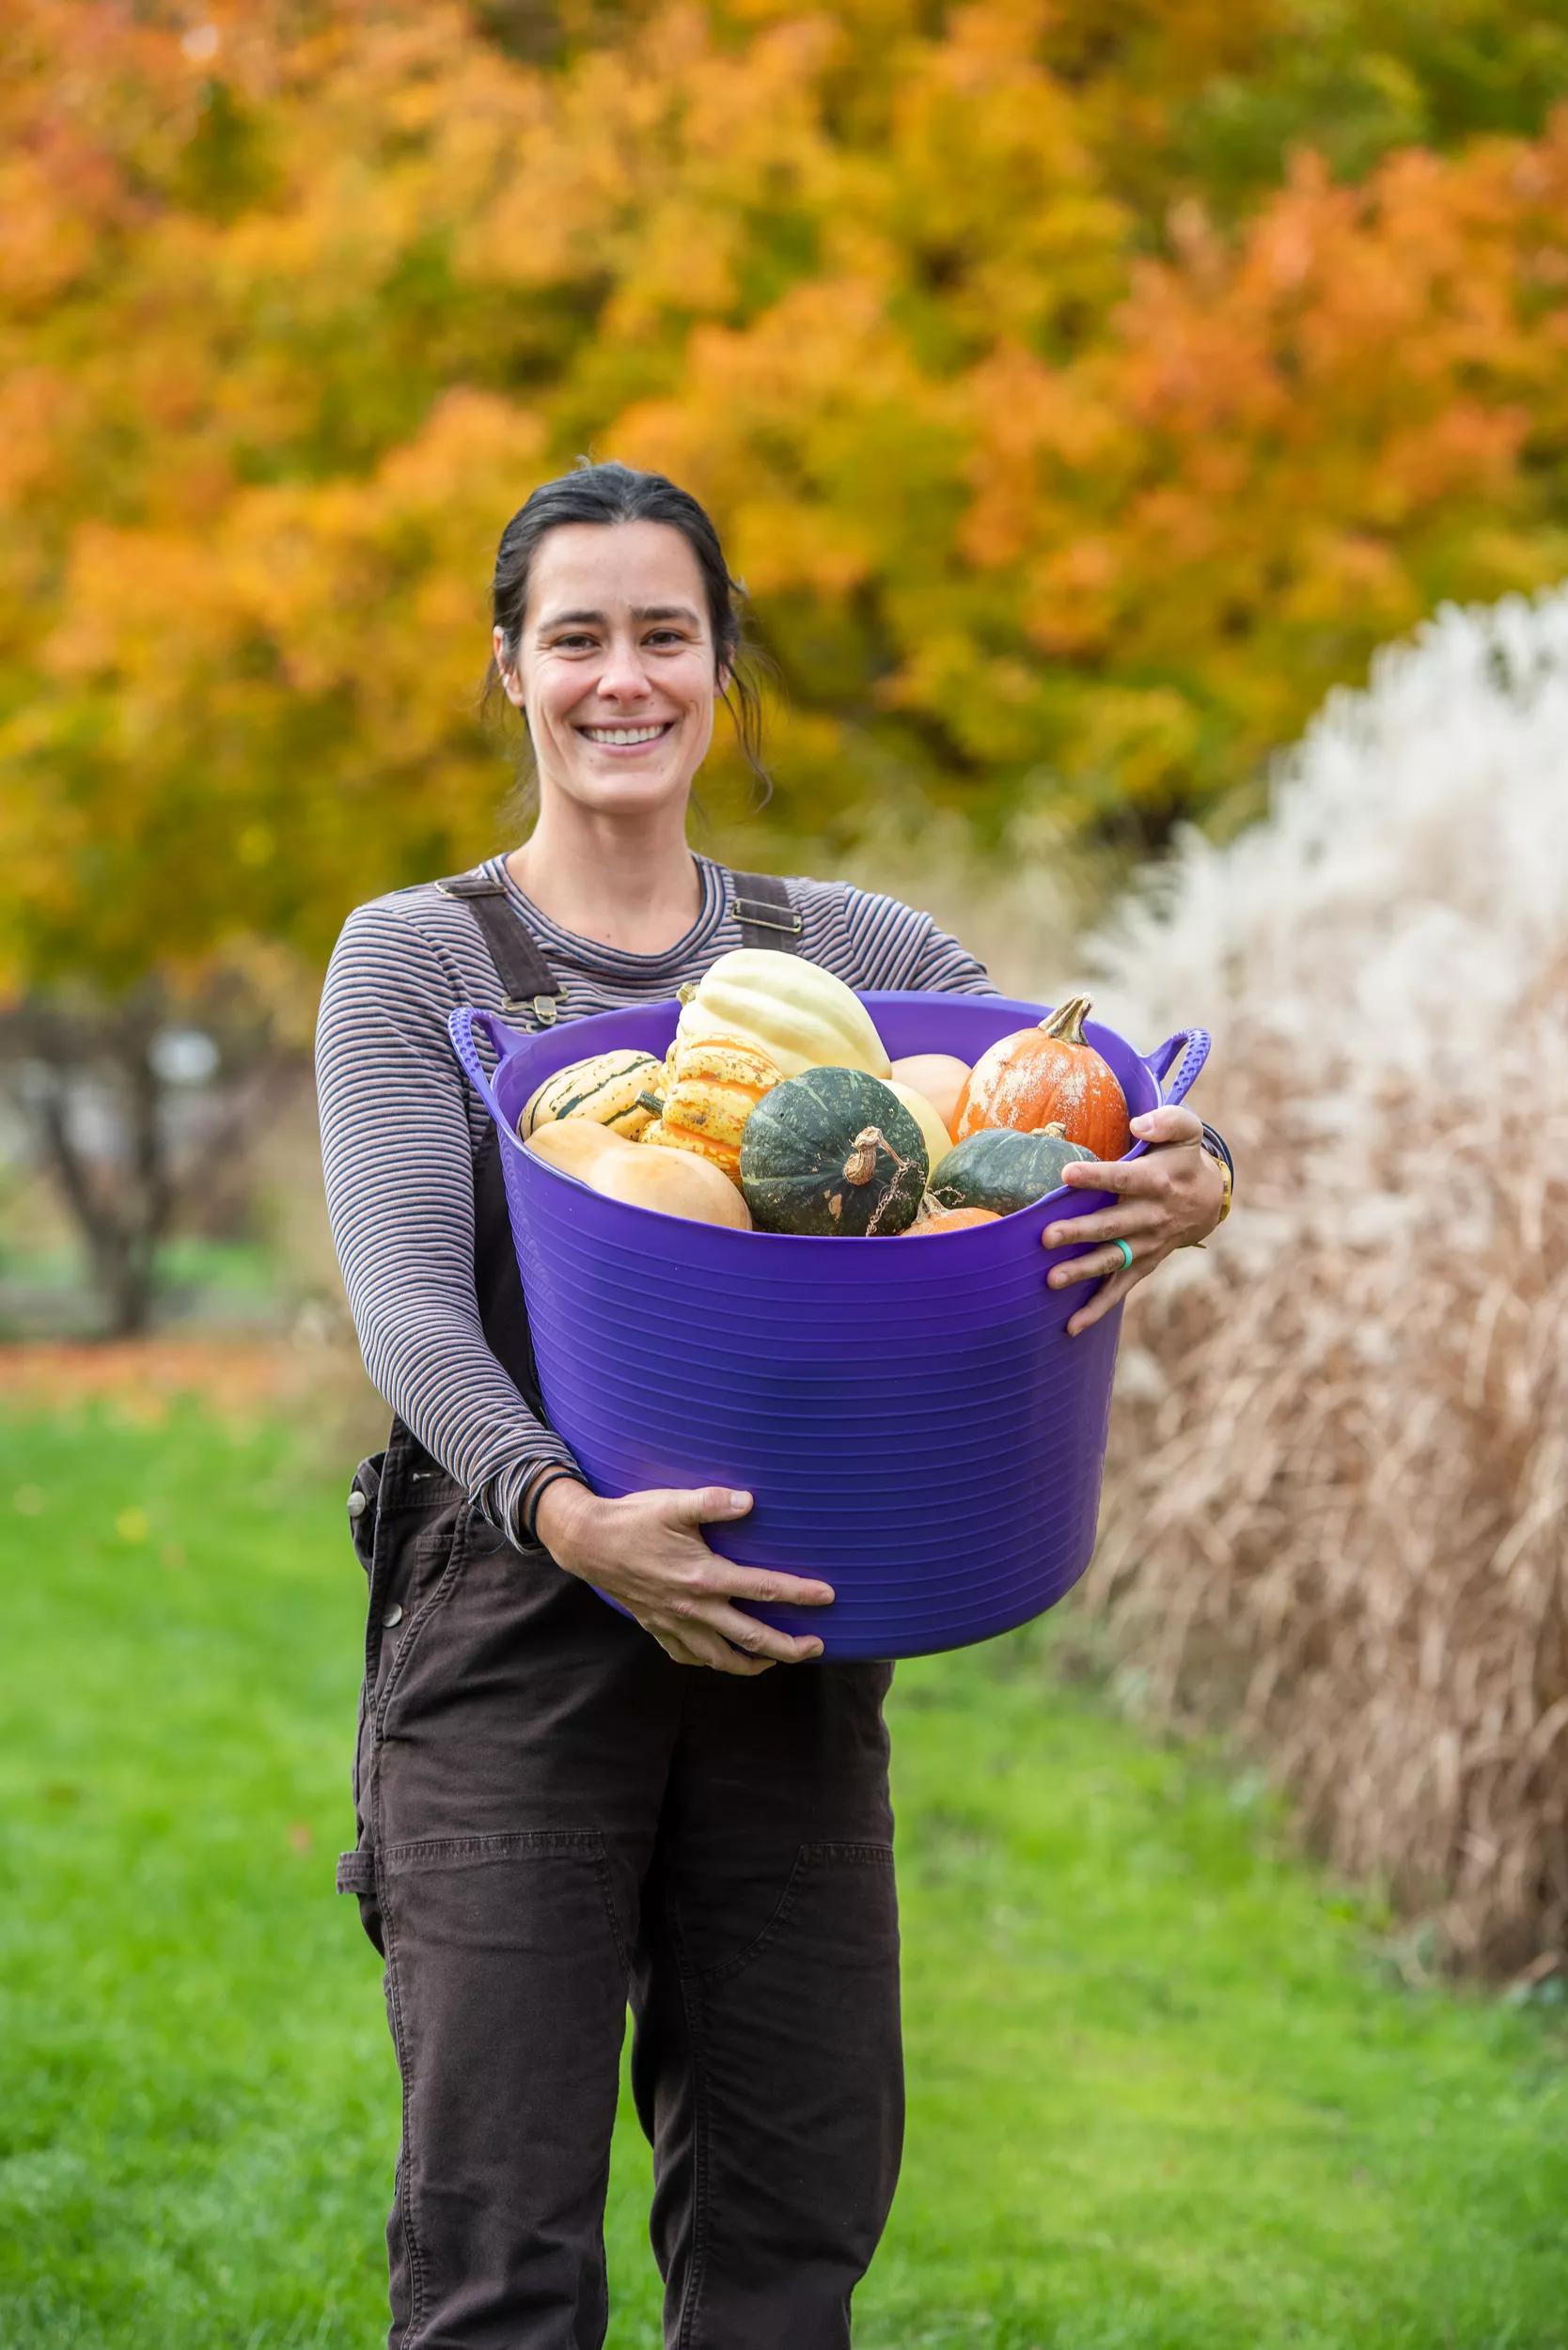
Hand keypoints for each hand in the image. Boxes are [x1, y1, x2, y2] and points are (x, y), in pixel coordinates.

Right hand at [533, 1478, 832, 1675]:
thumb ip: (713, 1502)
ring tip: (777, 1660)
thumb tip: (751, 1501)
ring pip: (722, 1659)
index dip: (799, 1594)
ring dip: (754, 1664)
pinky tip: (724, 1656)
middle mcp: (693, 1609)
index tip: (828, 1596)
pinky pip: (690, 1657)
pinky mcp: (658, 1629)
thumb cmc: (633, 1519)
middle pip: (752, 1638)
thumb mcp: (674, 1503)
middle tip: (817, 1647)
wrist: (587, 1543)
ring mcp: (675, 1624)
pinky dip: (712, 1662)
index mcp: (704, 1577)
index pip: (763, 1589)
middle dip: (789, 1647)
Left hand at [1039, 1105, 1226, 1336]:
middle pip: (1112, 1225)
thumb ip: (1167, 1121)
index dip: (1096, 1176)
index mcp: (1157, 1182)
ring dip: (1083, 1271)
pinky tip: (1071, 1326)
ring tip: (1051, 1279)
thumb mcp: (1185, 1130)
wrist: (1209, 1200)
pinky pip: (1120, 1289)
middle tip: (1046, 1237)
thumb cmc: (1183, 1158)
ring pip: (1112, 1259)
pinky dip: (1097, 1309)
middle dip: (1080, 1232)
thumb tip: (1138, 1123)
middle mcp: (1152, 1217)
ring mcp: (1147, 1245)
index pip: (1123, 1178)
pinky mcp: (1143, 1264)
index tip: (1066, 1173)